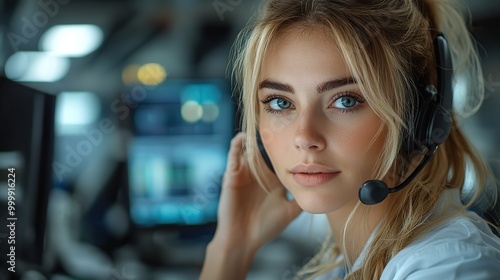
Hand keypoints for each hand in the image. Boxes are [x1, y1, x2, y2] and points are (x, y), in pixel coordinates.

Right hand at [200, 132, 301, 279]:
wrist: (243, 240)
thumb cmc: (264, 228)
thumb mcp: (290, 213)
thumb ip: (302, 201)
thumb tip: (321, 192)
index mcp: (273, 181)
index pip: (281, 159)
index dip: (289, 148)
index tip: (300, 135)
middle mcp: (259, 174)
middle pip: (265, 151)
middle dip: (272, 137)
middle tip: (281, 119)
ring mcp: (245, 174)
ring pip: (250, 150)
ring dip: (254, 138)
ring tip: (262, 123)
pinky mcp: (232, 175)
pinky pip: (233, 156)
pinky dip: (237, 145)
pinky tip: (243, 138)